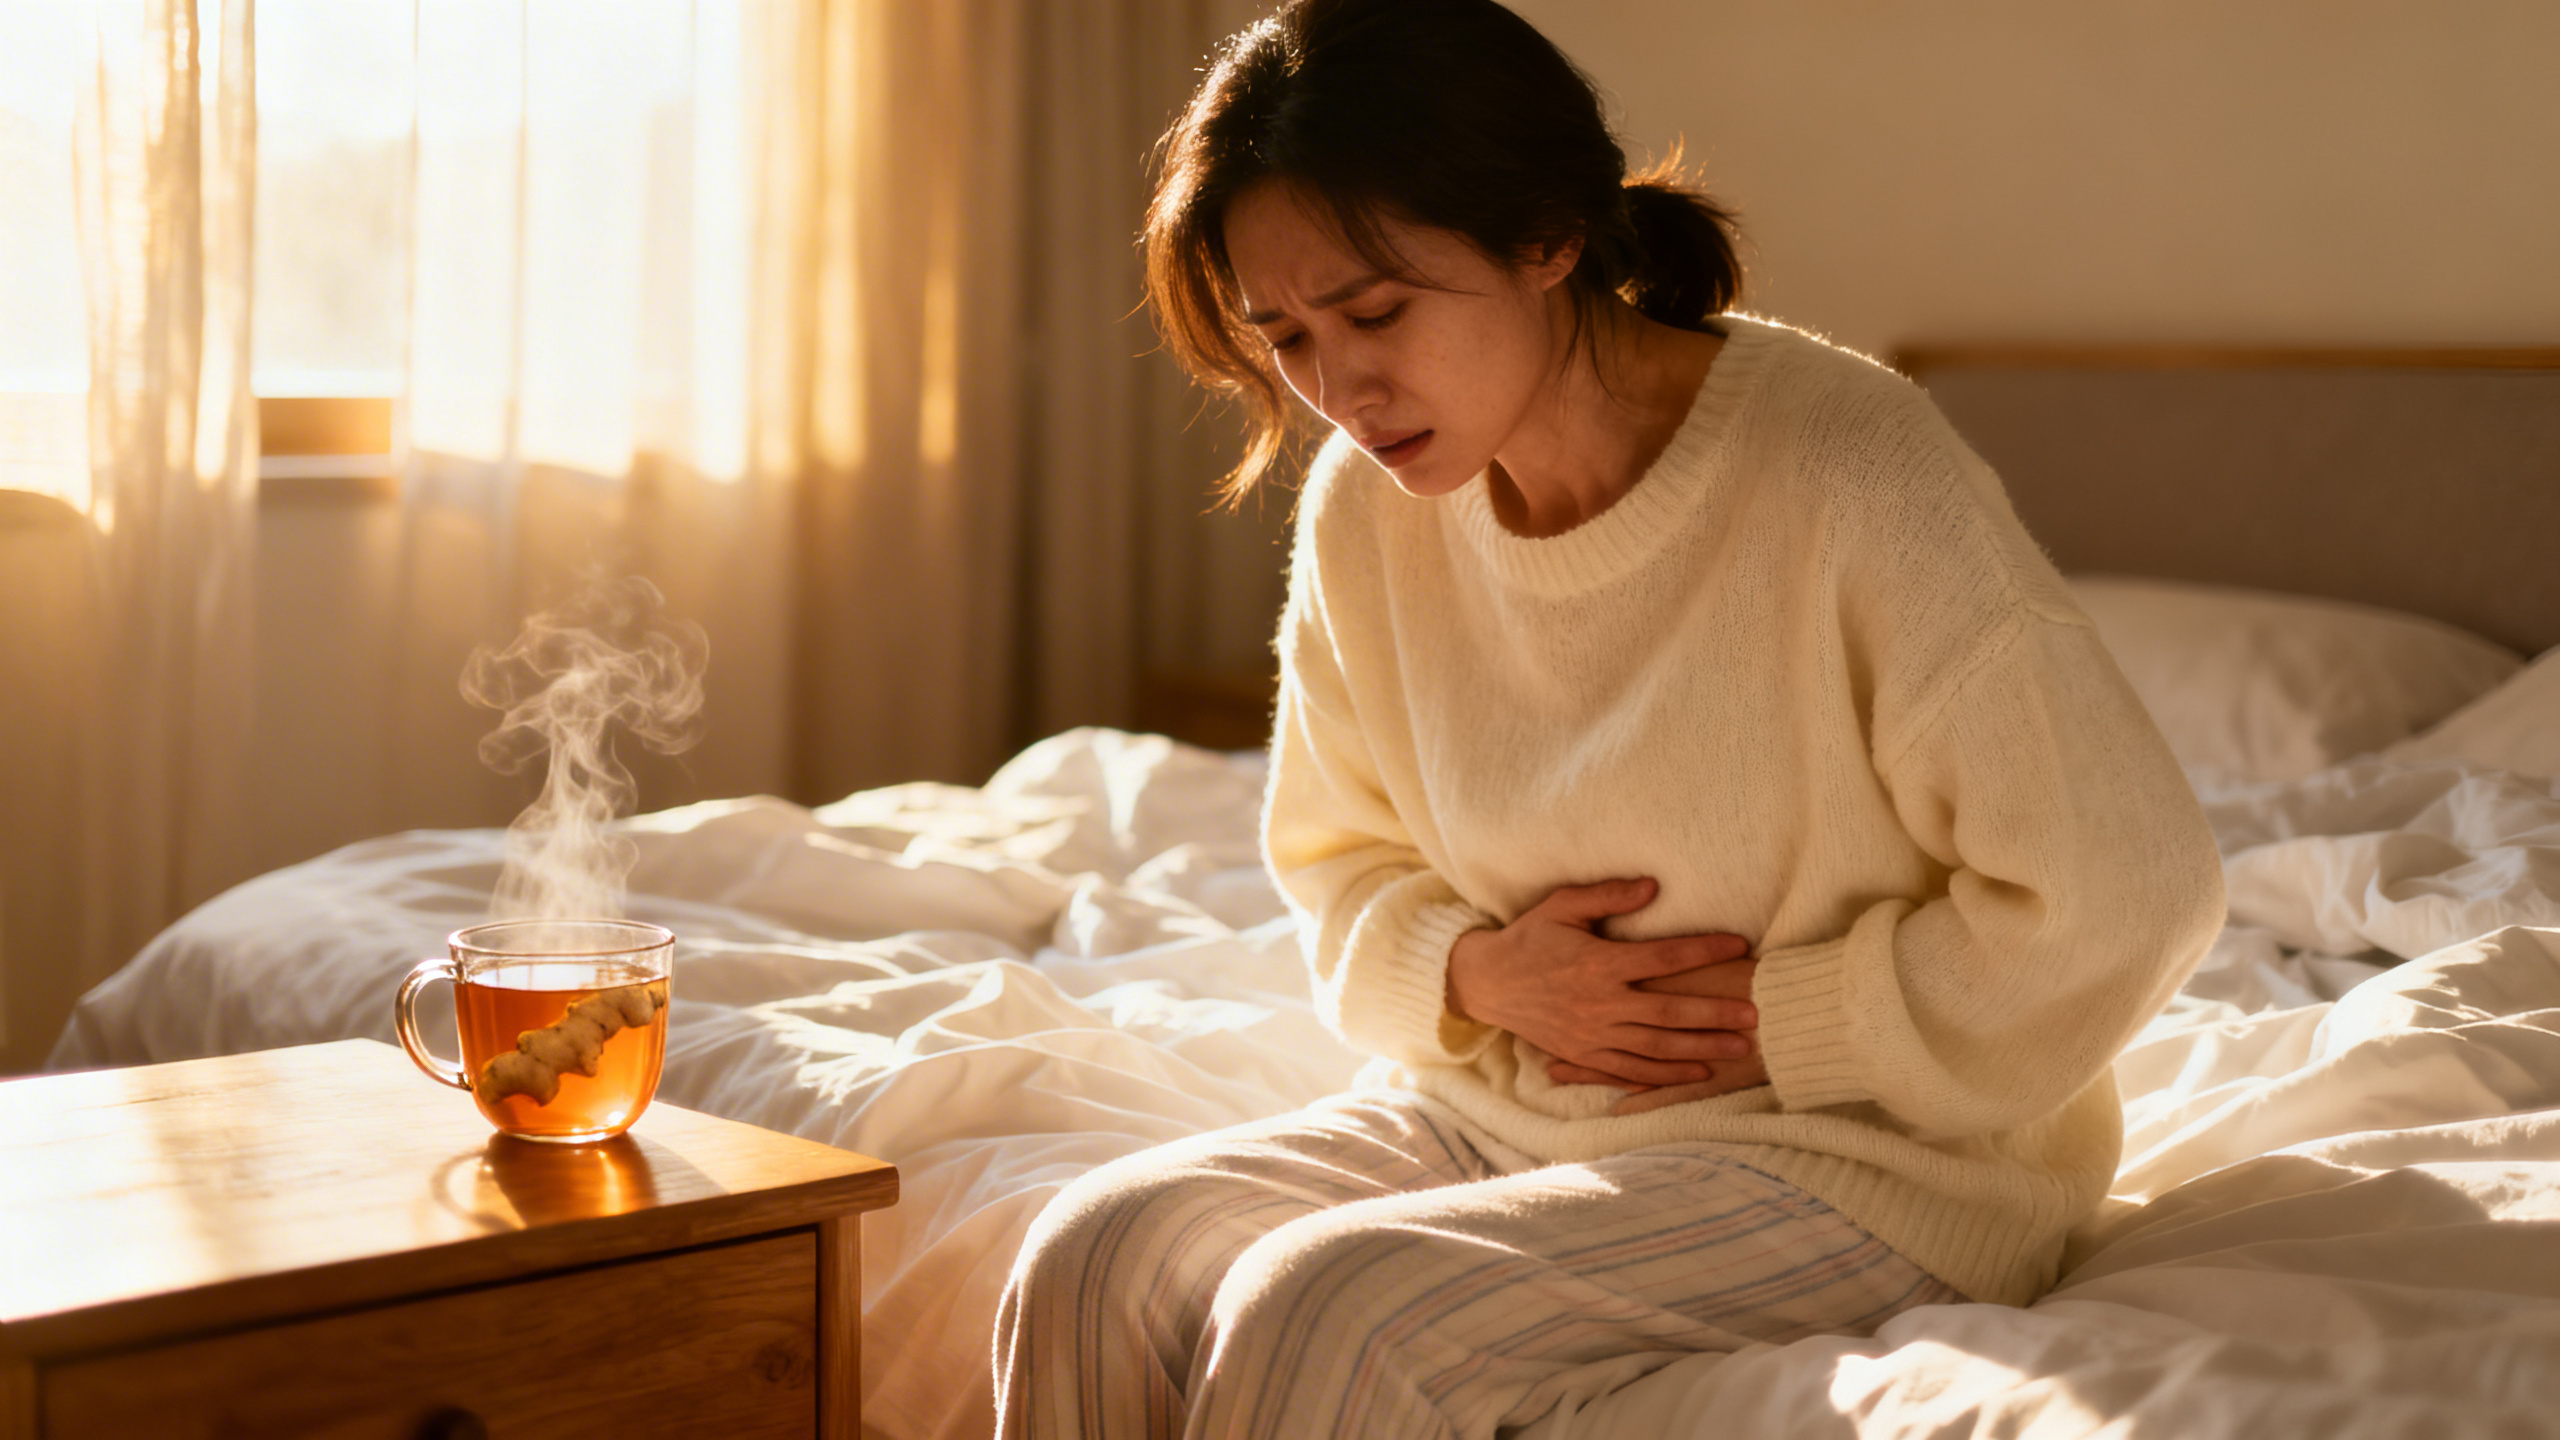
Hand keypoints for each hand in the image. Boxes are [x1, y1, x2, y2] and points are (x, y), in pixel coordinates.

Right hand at [1445, 877, 1758, 1090]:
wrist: (1487, 983)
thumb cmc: (1529, 937)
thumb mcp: (1562, 906)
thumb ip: (1608, 895)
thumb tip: (1653, 886)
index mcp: (1598, 963)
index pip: (1662, 958)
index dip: (1703, 950)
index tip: (1739, 946)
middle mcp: (1599, 1004)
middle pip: (1668, 1012)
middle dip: (1715, 1014)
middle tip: (1755, 1014)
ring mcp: (1592, 1035)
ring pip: (1656, 1048)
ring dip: (1701, 1048)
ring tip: (1740, 1047)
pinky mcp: (1584, 1055)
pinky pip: (1631, 1071)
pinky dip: (1666, 1076)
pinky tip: (1699, 1073)